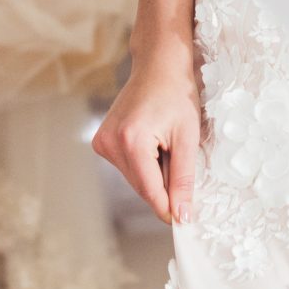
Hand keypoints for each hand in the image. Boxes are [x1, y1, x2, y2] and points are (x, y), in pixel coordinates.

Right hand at [93, 36, 201, 225]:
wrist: (158, 65)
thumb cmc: (177, 94)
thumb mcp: (187, 138)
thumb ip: (183, 179)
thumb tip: (182, 215)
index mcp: (131, 141)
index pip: (150, 191)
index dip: (169, 208)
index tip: (185, 223)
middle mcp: (110, 143)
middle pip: (142, 187)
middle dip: (164, 185)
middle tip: (179, 159)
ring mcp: (101, 142)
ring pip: (134, 179)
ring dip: (154, 173)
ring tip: (165, 143)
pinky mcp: (100, 141)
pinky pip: (127, 167)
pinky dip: (144, 164)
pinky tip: (153, 141)